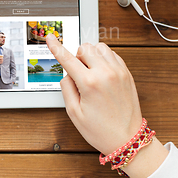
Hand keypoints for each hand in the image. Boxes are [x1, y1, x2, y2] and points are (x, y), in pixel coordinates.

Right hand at [46, 34, 167, 177]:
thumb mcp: (74, 113)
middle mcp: (106, 73)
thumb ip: (66, 88)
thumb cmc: (101, 130)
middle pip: (85, 47)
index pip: (67, 58)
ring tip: (90, 72)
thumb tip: (67, 74)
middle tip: (78, 73)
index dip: (56, 46)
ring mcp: (118, 72)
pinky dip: (103, 58)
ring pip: (100, 47)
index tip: (50, 37)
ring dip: (91, 55)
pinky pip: (112, 54)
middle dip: (77, 56)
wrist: (128, 139)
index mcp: (90, 83)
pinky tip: (101, 73)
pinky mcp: (127, 73)